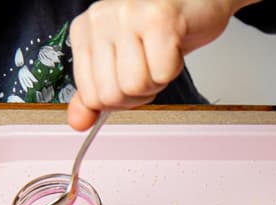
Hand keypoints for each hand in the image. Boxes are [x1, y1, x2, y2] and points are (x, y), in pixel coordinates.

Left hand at [67, 0, 251, 129]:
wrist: (197, 2)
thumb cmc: (162, 28)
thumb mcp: (121, 60)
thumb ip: (97, 90)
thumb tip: (78, 121)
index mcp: (85, 30)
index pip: (90, 95)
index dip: (120, 99)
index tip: (133, 76)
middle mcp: (100, 19)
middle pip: (111, 95)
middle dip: (139, 93)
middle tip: (150, 65)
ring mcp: (127, 16)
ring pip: (135, 86)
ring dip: (157, 80)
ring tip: (161, 54)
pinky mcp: (158, 19)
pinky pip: (162, 72)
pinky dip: (174, 68)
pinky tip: (174, 47)